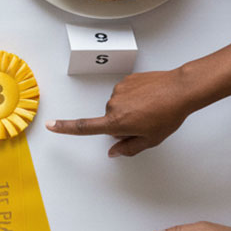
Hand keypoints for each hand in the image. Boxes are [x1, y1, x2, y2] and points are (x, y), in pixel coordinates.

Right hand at [46, 68, 193, 155]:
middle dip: (124, 124)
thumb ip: (128, 148)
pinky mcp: (126, 79)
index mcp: (116, 122)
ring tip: (152, 109)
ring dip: (130, 109)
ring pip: (118, 106)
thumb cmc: (168, 115)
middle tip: (146, 123)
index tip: (51, 125)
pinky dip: (135, 97)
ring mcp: (119, 90)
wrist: (179, 89)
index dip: (66, 128)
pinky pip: (125, 93)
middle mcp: (113, 104)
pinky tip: (150, 98)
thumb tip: (113, 151)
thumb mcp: (151, 140)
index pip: (85, 127)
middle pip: (110, 119)